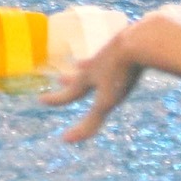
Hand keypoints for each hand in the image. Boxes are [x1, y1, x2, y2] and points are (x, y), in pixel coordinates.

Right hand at [38, 23, 148, 141]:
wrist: (140, 40)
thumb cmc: (121, 73)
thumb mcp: (106, 102)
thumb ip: (90, 122)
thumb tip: (64, 140)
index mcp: (90, 77)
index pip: (70, 93)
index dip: (55, 99)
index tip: (40, 100)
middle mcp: (98, 63)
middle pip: (81, 74)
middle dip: (70, 79)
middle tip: (60, 78)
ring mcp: (113, 52)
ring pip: (96, 61)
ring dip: (87, 64)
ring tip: (80, 62)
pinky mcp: (130, 44)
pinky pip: (117, 51)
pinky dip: (113, 55)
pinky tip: (117, 53)